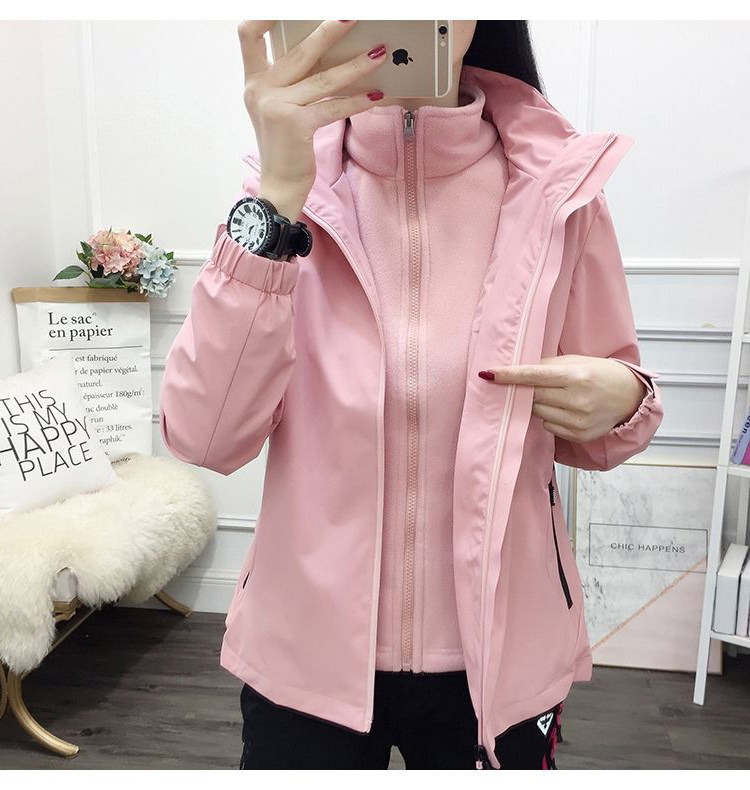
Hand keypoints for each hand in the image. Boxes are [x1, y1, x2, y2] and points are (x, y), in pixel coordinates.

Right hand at [238, 20, 387, 221]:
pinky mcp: (296, 126)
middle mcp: (260, 90)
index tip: (289, 6)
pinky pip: (333, 107)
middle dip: (328, 30)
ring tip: (379, 53)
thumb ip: (290, 81)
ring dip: (355, 65)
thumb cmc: (284, 147)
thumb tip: (325, 52)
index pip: (249, 34)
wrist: (278, 186)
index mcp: (253, 81)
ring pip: (323, 79)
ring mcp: (276, 108)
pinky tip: (375, 95)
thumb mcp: (277, 108)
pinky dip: (357, 101)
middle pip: (298, 50)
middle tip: (352, 16)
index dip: (265, 14)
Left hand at [477, 354, 646, 441]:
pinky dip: (550, 417)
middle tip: (521, 385)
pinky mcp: (580, 435)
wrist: (630, 397)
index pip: (532, 375)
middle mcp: (577, 400)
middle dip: (522, 391)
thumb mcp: (576, 361)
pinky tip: (564, 409)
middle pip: (532, 396)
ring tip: (554, 396)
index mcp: (575, 376)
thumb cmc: (601, 374)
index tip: (488, 374)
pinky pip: (549, 426)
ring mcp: (578, 420)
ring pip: (538, 413)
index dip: (508, 375)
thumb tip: (516, 368)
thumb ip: (547, 365)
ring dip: (537, 404)